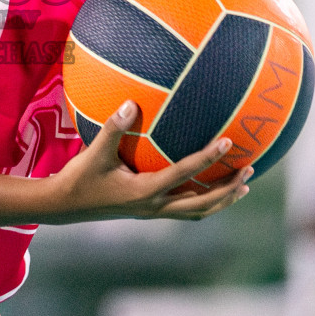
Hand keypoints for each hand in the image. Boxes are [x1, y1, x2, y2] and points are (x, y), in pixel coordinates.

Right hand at [44, 100, 250, 223]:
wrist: (65, 206)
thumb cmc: (80, 177)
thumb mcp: (94, 151)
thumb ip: (113, 127)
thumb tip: (131, 103)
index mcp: (145, 192)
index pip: (185, 174)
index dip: (208, 158)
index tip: (229, 142)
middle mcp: (154, 206)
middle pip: (203, 203)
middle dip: (229, 188)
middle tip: (249, 169)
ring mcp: (154, 212)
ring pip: (199, 211)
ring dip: (222, 199)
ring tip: (243, 185)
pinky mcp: (150, 211)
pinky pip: (186, 210)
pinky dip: (205, 202)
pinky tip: (211, 189)